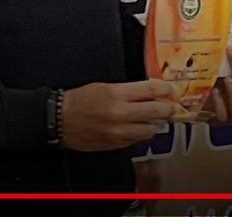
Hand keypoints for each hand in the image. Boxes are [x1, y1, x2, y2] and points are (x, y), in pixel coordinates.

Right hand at [60, 79, 176, 150]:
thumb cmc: (80, 100)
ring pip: (150, 130)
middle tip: (172, 107)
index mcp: (117, 94)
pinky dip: (140, 134)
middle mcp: (120, 113)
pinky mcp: (115, 144)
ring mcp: (119, 131)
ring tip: (152, 119)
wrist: (60, 119)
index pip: (151, 90)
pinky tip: (136, 127)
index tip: (171, 90)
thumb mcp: (105, 86)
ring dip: (154, 124)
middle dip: (168, 108)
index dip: (166, 89)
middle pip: (157, 111)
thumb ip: (129, 90)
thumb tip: (150, 92)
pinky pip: (136, 140)